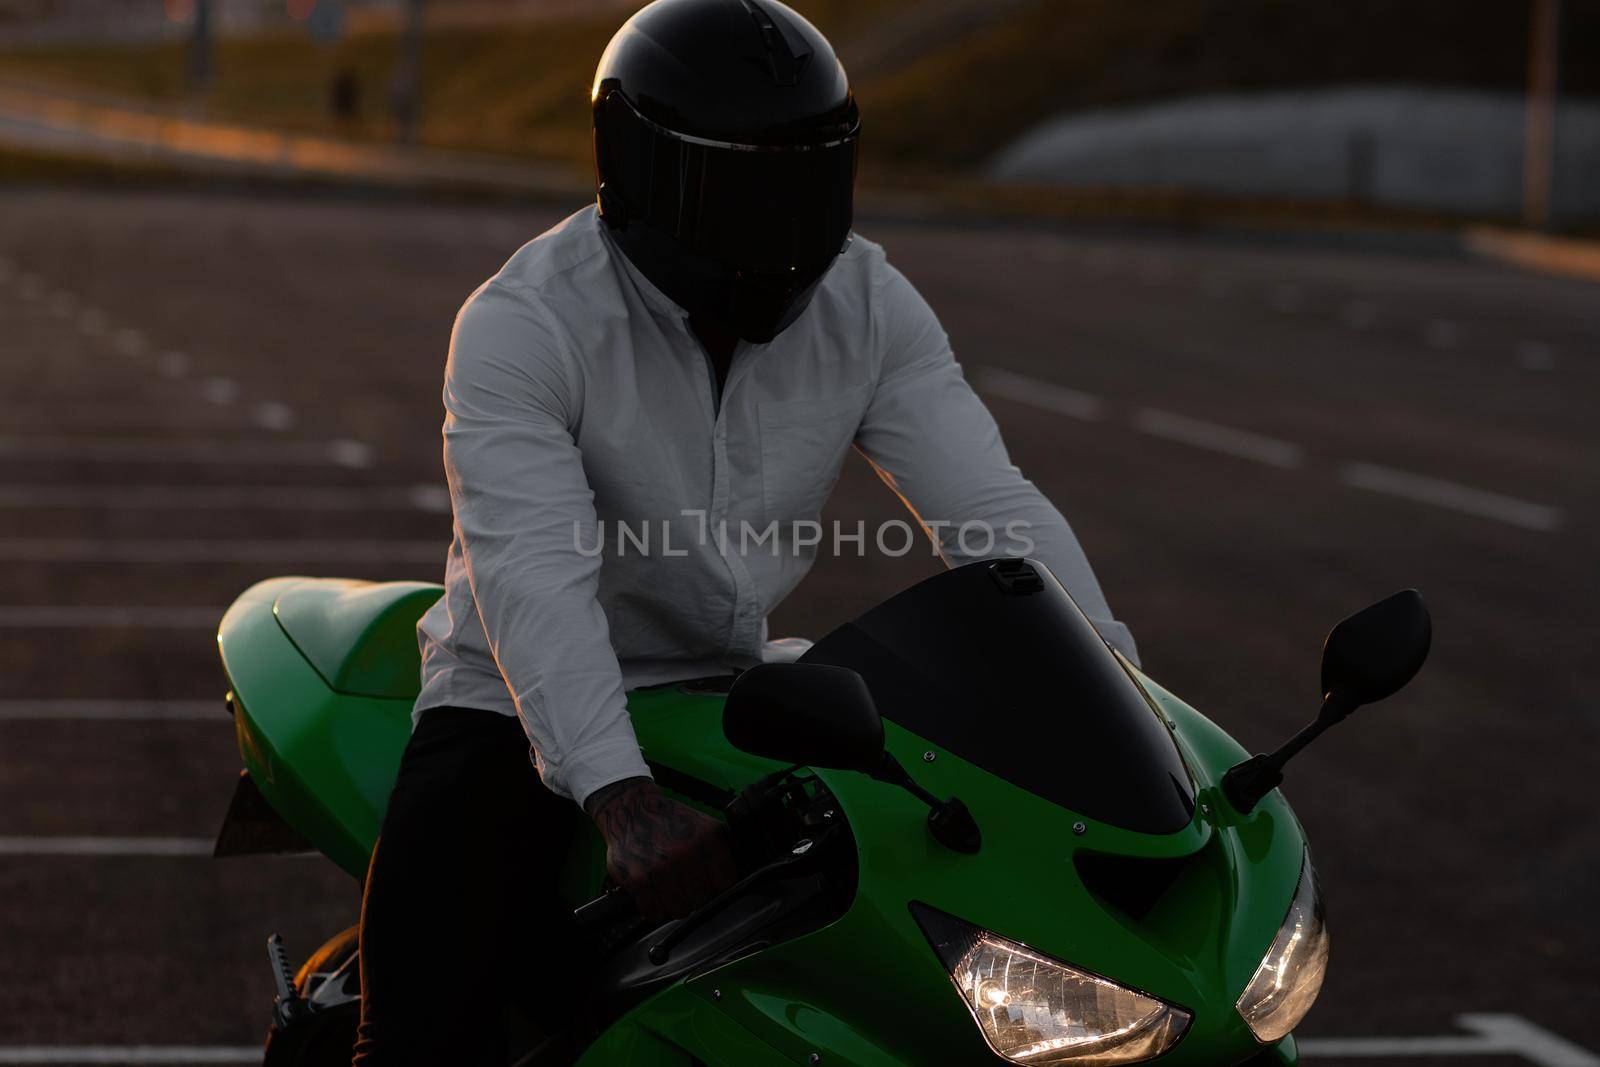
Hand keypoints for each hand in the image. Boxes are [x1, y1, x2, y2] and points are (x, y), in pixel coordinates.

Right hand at [583, 777, 737, 921]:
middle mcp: (686, 854)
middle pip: (702, 900)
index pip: (726, 883)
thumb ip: (718, 851)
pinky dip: (655, 909)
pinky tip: (654, 894)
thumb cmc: (668, 819)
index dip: (718, 886)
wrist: (630, 808)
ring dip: (676, 905)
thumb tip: (729, 881)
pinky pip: (654, 912)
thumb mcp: (703, 826)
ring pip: (680, 911)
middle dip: (696, 897)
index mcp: (707, 840)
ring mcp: (662, 869)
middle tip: (688, 888)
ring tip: (671, 892)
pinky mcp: (639, 880)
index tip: (711, 885)